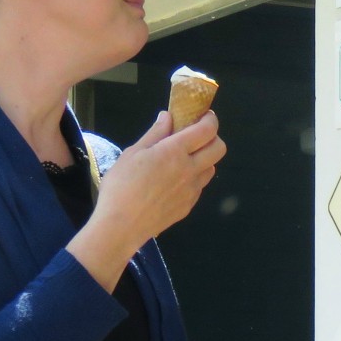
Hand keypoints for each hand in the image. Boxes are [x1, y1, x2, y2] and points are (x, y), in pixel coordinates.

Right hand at [91, 109, 226, 248]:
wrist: (123, 225)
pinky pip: (200, 185)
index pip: (206, 130)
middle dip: (213, 137)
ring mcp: (193, 190)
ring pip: (211, 168)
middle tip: (197, 136)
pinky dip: (195, 176)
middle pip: (219, 149)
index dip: (210, 119)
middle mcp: (190, 170)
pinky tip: (176, 179)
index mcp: (175, 152)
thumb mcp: (133, 153)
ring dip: (204, 158)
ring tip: (184, 158)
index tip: (204, 115)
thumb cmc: (122, 185)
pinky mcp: (190, 205)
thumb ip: (155, 134)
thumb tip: (168, 116)